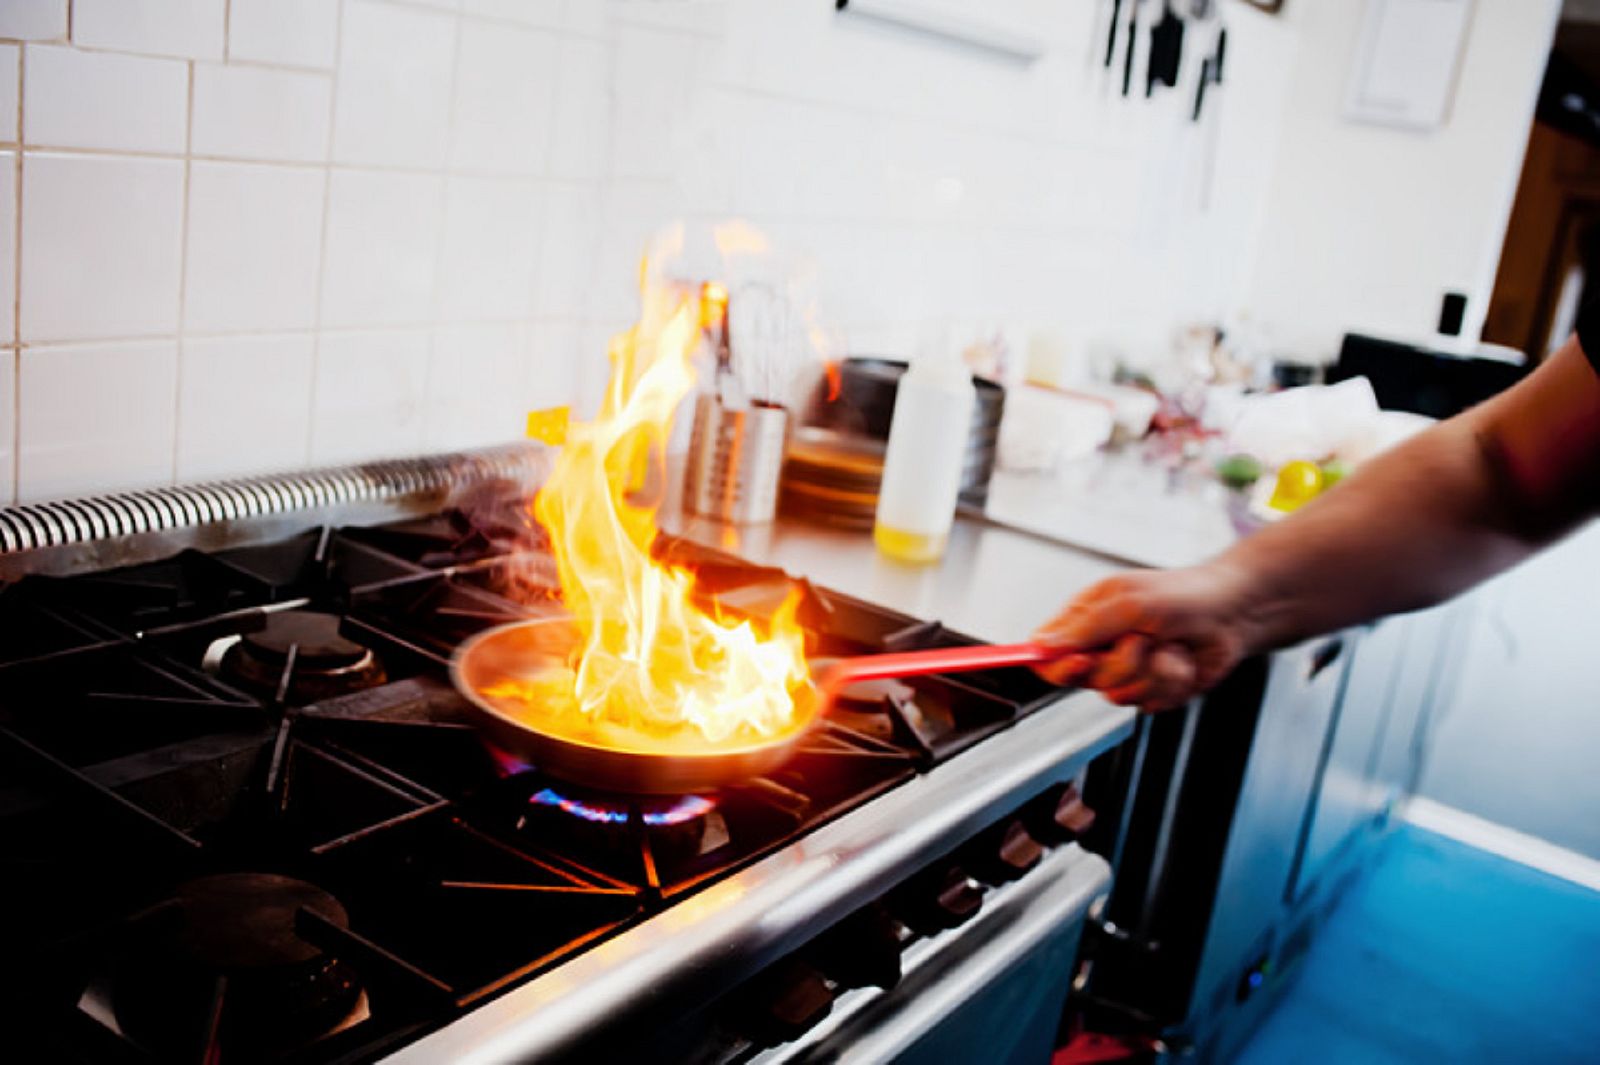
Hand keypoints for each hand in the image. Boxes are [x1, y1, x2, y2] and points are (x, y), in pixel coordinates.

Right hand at [1031, 564, 1258, 711]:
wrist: (1234, 614)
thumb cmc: (1184, 595)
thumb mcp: (1129, 603)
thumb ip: (1086, 626)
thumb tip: (1044, 643)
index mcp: (1086, 618)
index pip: (1046, 650)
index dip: (1053, 663)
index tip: (1077, 662)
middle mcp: (1100, 647)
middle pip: (1080, 678)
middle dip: (1117, 663)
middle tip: (1139, 641)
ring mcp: (1125, 671)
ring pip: (1116, 693)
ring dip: (1151, 672)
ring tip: (1168, 646)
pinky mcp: (1150, 691)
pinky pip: (1147, 703)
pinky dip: (1170, 683)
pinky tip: (1181, 661)